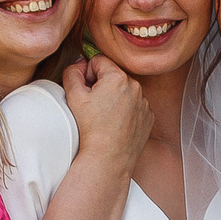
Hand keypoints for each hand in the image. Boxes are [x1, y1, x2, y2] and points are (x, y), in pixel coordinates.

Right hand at [62, 53, 151, 167]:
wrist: (108, 158)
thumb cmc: (90, 129)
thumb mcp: (73, 97)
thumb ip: (72, 72)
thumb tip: (79, 63)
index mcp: (118, 77)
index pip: (98, 61)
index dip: (87, 74)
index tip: (85, 90)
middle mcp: (136, 86)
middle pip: (113, 75)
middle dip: (102, 85)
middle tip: (93, 106)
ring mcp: (144, 102)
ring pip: (124, 90)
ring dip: (114, 97)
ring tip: (105, 117)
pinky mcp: (148, 116)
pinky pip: (135, 105)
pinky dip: (126, 110)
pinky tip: (116, 124)